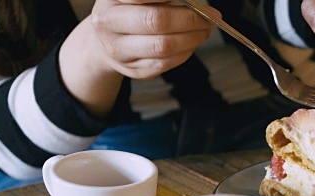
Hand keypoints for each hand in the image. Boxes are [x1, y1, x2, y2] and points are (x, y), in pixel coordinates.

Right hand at [90, 0, 215, 78]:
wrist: (105, 40)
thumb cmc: (128, 11)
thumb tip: (196, 4)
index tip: (193, 0)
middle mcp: (109, 24)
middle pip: (157, 21)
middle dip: (190, 19)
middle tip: (209, 17)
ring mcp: (119, 50)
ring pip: (164, 46)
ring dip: (193, 38)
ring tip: (205, 30)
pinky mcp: (133, 69)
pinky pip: (166, 63)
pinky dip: (186, 52)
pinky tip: (192, 43)